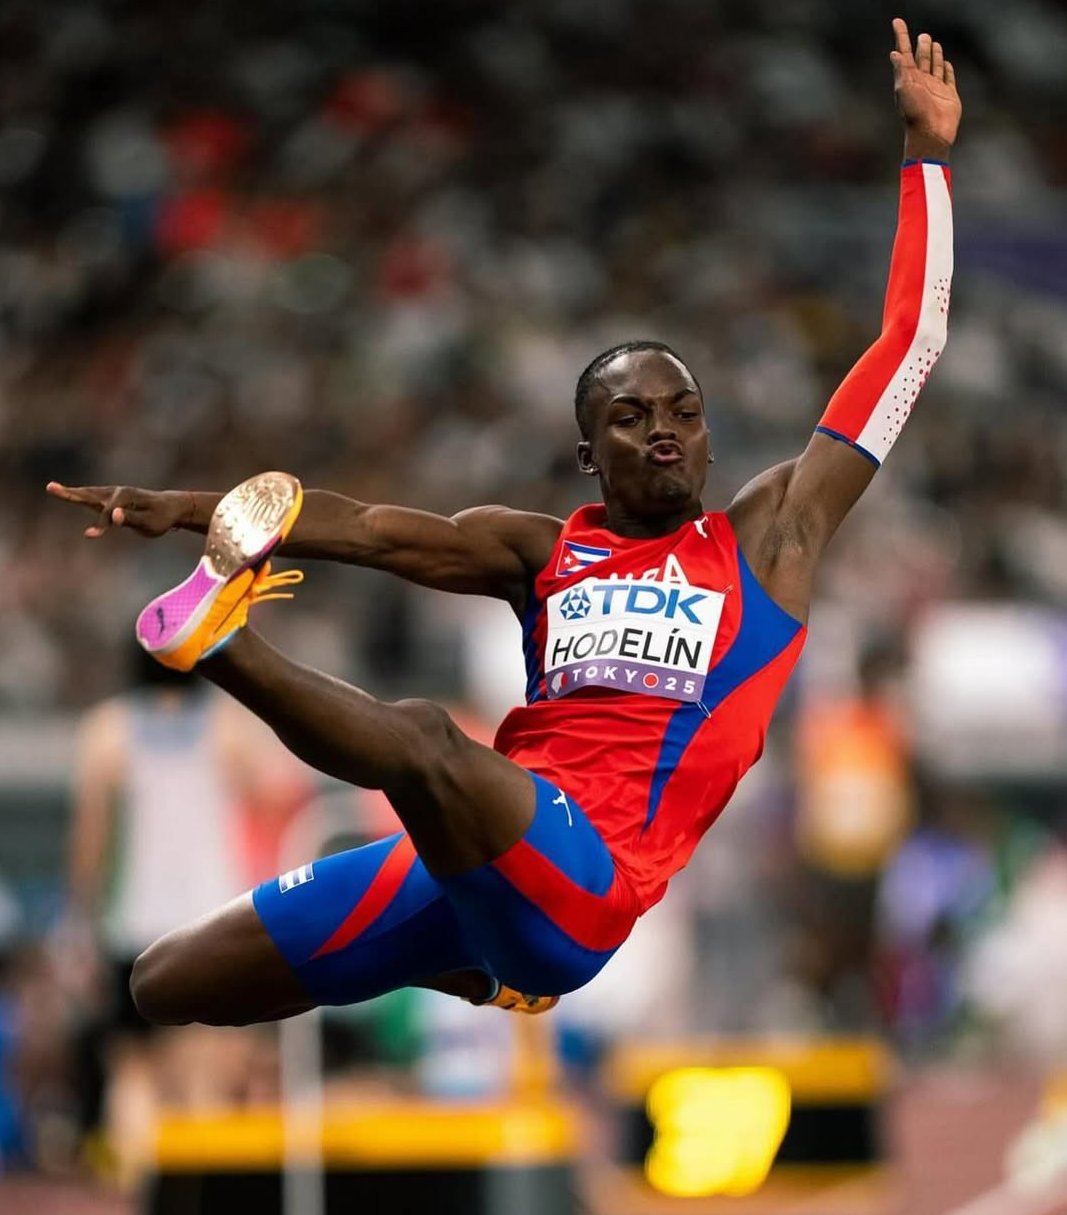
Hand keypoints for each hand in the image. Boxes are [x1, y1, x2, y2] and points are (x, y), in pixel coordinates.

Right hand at [46, 481, 189, 537]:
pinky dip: (79, 495)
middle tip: (50, 487)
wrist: (170, 507)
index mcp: (126, 497)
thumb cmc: (161, 517)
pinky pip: (91, 498)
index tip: (90, 535)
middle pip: (90, 495)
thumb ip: (131, 519)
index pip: (108, 513)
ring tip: (53, 488)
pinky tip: (68, 493)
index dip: (100, 524)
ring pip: (88, 494)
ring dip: (71, 492)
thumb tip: (114, 515)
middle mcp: (117, 492)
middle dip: (71, 494)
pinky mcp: (111, 499)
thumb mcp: (150, 522)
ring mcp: (113, 494)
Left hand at [890, 17, 960, 158]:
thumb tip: (893, 53)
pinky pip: (949, 78)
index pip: (903, 52)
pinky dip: (947, 70)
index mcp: (908, 78)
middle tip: (922, 36)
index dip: (901, 36)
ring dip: (934, 55)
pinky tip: (946, 64)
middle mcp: (921, 81)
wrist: (931, 134)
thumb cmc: (915, 114)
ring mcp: (935, 87)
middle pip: (921, 58)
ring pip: (935, 66)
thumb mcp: (904, 90)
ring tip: (933, 43)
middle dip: (921, 46)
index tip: (897, 21)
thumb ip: (901, 71)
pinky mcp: (949, 94)